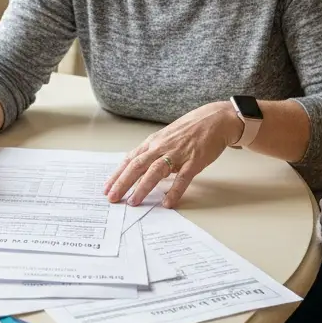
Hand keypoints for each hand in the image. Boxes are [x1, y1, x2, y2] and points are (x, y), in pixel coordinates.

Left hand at [103, 102, 241, 208]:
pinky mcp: (194, 161)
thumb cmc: (189, 129)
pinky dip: (174, 191)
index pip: (130, 159)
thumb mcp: (166, 138)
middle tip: (112, 198)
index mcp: (153, 142)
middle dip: (122, 183)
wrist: (215, 119)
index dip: (117, 174)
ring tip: (133, 202)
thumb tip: (139, 169)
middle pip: (137, 166)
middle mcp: (161, 147)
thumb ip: (153, 152)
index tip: (107, 188)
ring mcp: (178, 154)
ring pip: (155, 171)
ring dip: (142, 188)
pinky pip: (182, 178)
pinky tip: (167, 203)